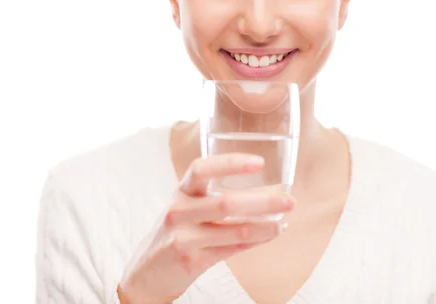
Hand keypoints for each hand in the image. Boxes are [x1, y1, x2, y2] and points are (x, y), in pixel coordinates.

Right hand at [117, 153, 295, 303]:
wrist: (146, 273)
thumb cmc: (175, 233)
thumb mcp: (187, 208)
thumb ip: (214, 197)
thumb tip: (263, 192)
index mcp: (180, 191)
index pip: (201, 168)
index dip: (231, 163)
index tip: (259, 162)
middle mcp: (179, 211)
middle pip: (225, 202)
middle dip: (263, 201)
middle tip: (289, 199)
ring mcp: (183, 237)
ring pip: (234, 230)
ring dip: (266, 226)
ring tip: (284, 221)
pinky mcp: (191, 261)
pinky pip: (232, 249)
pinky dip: (256, 241)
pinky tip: (270, 234)